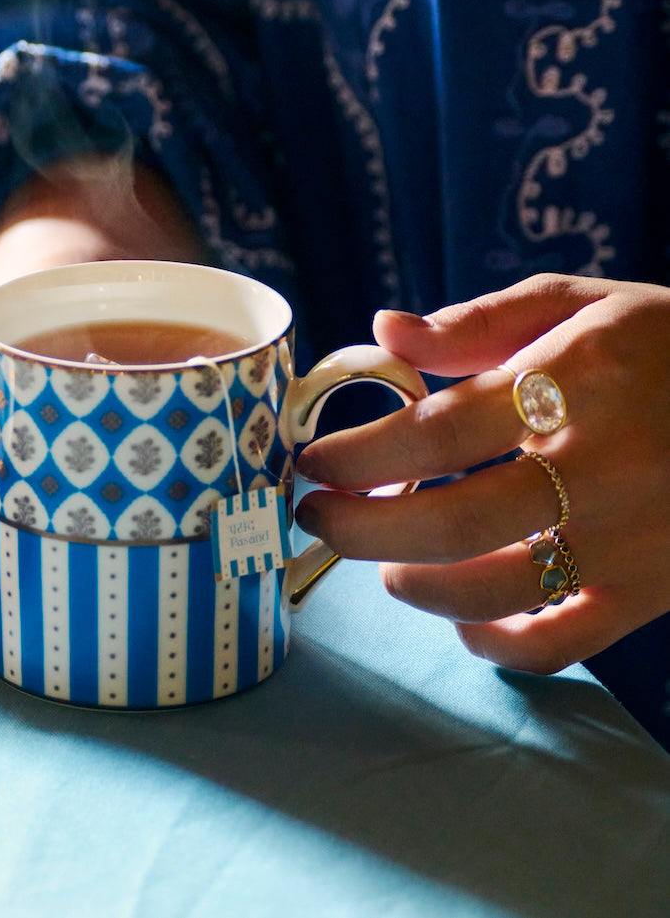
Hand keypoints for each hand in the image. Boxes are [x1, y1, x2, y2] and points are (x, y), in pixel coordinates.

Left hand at [294, 273, 669, 672]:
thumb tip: (386, 331)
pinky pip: (559, 641)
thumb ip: (477, 320)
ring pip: (496, 591)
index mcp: (573, 380)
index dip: (358, 455)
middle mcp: (601, 466)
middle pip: (452, 524)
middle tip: (318, 519)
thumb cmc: (663, 344)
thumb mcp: (578, 304)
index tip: (311, 462)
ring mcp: (630, 539)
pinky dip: (492, 642)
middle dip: (361, 529)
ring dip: (414, 584)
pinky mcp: (651, 591)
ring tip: (385, 561)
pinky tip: (462, 615)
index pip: (437, 432)